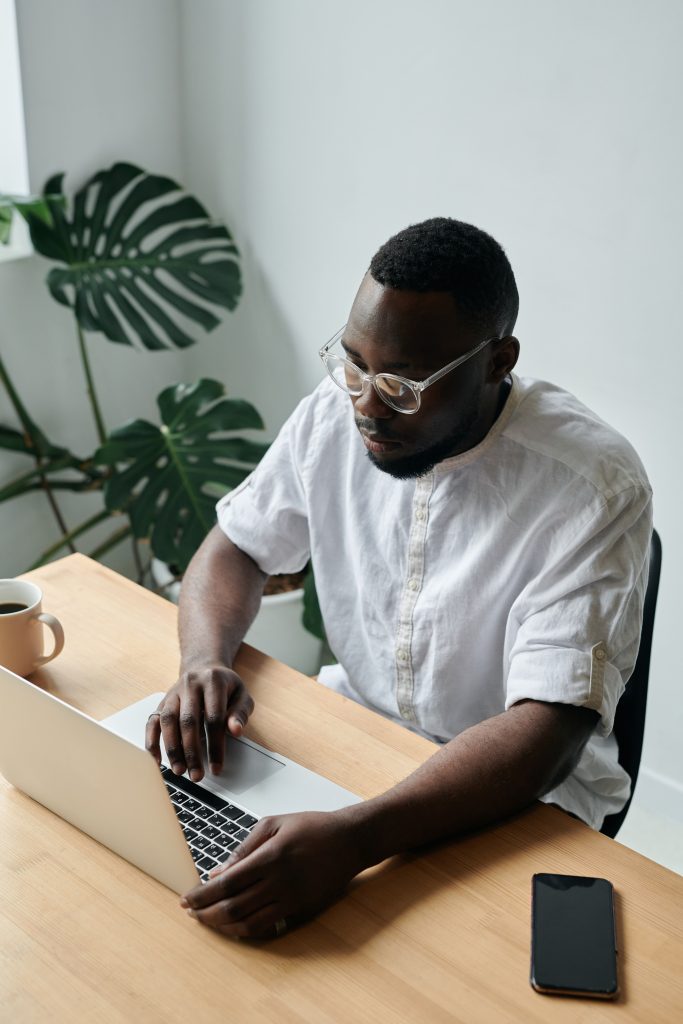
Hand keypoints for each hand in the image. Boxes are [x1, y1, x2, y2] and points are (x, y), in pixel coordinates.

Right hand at [145, 664, 254, 779]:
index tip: (216, 767)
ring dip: (172, 748)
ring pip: (167, 721)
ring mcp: (173, 692)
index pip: (214, 717)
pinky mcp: (162, 701)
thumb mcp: (241, 694)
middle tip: (196, 775)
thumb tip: (236, 731)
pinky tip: (157, 760)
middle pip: (188, 721)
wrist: (204, 667)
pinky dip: (152, 741)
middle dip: (192, 751)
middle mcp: (190, 684)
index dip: (215, 745)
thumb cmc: (225, 686)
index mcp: (213, 681)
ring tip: (179, 770)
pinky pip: (152, 721)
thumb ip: (240, 713)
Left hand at [180, 809, 365, 938]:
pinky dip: (245, 930)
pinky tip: (233, 926)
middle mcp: (279, 881)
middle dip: (206, 913)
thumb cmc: (312, 826)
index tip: (186, 899)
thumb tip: (218, 871)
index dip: (203, 894)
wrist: (349, 840)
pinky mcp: (300, 909)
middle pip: (233, 907)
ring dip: (222, 925)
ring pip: (248, 922)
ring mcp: (290, 898)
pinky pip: (267, 926)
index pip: (227, 883)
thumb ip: (244, 848)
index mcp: (270, 856)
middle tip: (190, 913)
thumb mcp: (274, 824)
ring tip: (207, 921)